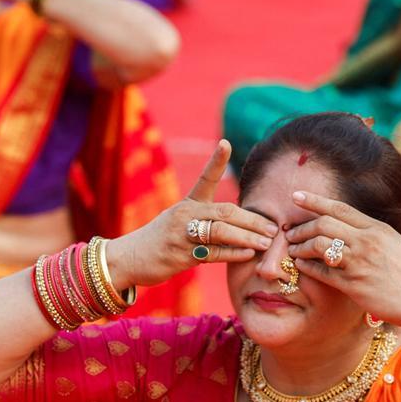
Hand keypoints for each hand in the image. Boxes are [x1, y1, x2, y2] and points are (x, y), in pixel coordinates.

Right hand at [105, 141, 277, 290]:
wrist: (127, 259)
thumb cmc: (160, 241)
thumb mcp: (179, 223)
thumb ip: (205, 222)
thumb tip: (239, 225)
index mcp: (187, 204)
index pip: (204, 179)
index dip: (216, 161)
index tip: (226, 143)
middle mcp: (185, 215)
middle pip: (225, 212)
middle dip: (252, 220)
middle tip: (273, 227)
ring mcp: (182, 234)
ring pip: (222, 232)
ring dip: (247, 238)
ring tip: (266, 242)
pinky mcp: (180, 255)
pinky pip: (213, 253)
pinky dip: (233, 253)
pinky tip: (248, 254)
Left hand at [284, 191, 400, 333]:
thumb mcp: (390, 241)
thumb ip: (367, 231)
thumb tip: (342, 223)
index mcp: (375, 228)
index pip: (339, 208)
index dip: (314, 200)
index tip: (296, 196)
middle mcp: (366, 241)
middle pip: (324, 224)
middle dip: (302, 227)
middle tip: (290, 233)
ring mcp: (359, 262)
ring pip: (319, 245)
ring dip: (300, 246)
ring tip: (293, 250)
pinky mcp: (354, 284)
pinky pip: (322, 271)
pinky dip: (307, 266)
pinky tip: (300, 265)